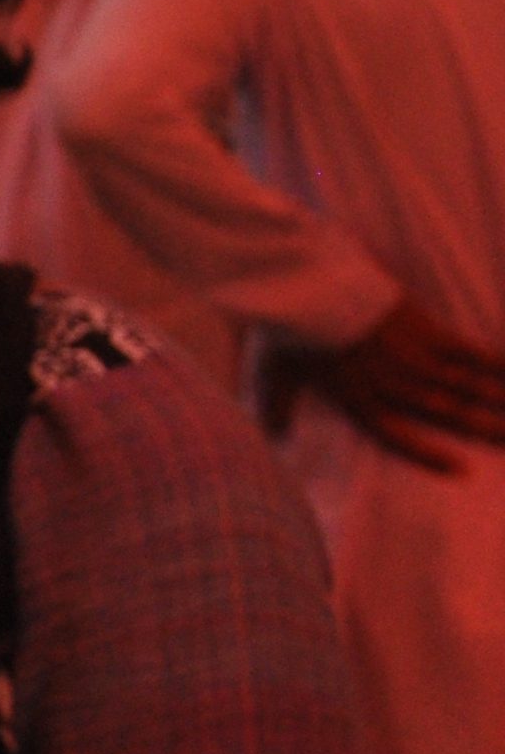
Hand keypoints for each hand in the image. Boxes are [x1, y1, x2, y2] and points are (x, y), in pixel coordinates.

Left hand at [271, 298, 504, 471]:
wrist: (304, 283)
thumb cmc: (284, 327)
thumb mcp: (272, 371)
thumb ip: (275, 407)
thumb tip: (272, 436)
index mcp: (357, 399)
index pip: (396, 436)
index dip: (426, 454)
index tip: (460, 470)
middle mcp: (392, 386)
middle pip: (448, 415)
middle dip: (488, 431)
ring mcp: (413, 358)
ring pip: (466, 389)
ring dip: (501, 404)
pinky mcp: (426, 329)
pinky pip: (470, 353)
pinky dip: (497, 365)